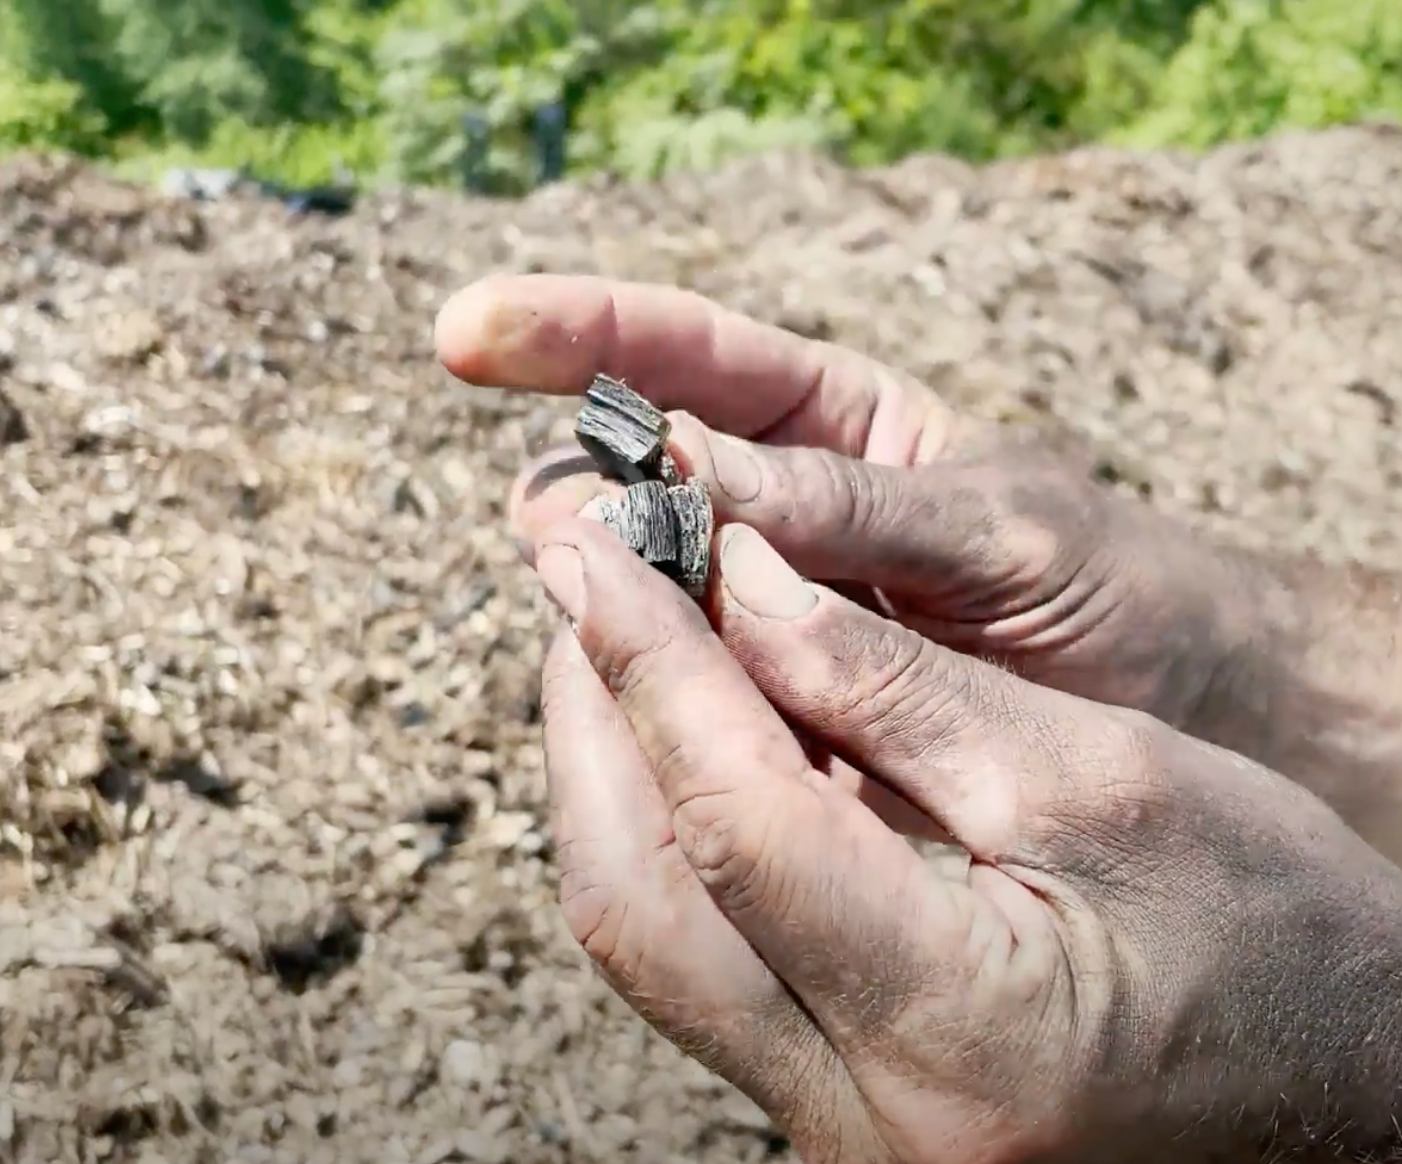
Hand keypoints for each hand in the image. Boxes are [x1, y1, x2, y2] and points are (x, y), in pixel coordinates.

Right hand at [436, 273, 1259, 735]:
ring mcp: (780, 613)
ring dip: (611, 597)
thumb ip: (860, 512)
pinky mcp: (789, 710)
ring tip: (576, 608)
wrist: (1186, 713)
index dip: (576, 335)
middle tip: (538, 523)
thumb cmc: (1115, 593)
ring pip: (663, 591)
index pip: (690, 357)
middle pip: (646, 474)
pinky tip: (636, 703)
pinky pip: (709, 693)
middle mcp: (789, 512)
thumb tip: (692, 477)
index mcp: (839, 427)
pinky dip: (669, 696)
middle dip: (580, 487)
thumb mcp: (1005, 533)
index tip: (470, 332)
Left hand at [525, 513, 1401, 1163]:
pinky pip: (692, 946)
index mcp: (958, 1026)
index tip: (597, 542)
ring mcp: (832, 1118)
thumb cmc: (1276, 932)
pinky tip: (687, 729)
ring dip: (614, 762)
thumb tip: (741, 583)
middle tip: (595, 571)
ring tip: (629, 631)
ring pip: (642, 926)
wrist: (1338, 1082)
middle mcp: (863, 1107)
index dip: (650, 662)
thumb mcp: (1107, 776)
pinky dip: (666, 819)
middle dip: (596, 711)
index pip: (731, 818)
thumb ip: (902, 683)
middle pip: (639, 890)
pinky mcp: (827, 1093)